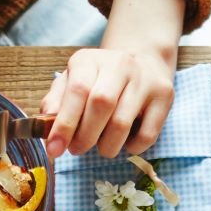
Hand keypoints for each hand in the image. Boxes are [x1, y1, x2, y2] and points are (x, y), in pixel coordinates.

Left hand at [41, 0, 182, 157]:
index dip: (64, 123)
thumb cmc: (101, 79)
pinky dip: (133, 147)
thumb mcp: (74, 81)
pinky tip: (125, 143)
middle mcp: (120, 64)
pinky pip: (148, 134)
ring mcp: (145, 80)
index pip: (77, 91)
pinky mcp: (164, 96)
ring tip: (101, 148)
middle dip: (85, 136)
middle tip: (78, 150)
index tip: (55, 148)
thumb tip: (45, 127)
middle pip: (101, 104)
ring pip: (123, 122)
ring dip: (108, 145)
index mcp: (90, 59)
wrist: (143, 60)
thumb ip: (56, 102)